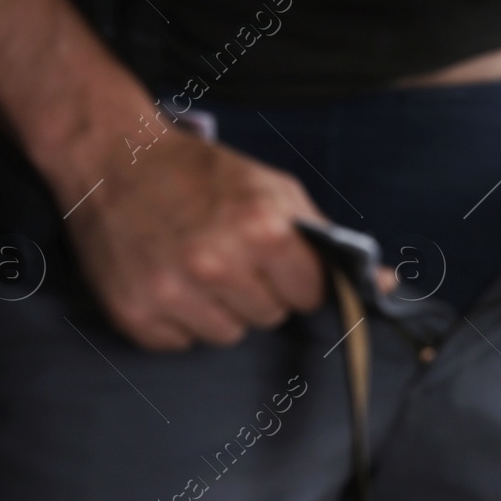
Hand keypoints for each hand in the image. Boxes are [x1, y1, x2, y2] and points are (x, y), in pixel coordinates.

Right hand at [60, 127, 394, 351]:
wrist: (110, 158)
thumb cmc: (200, 174)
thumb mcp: (273, 190)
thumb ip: (328, 240)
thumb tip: (389, 286)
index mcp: (260, 229)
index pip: (309, 296)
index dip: (295, 279)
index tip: (273, 260)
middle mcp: (217, 264)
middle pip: (270, 318)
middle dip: (257, 292)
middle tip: (226, 255)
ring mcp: (172, 292)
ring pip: (229, 336)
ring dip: (219, 309)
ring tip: (194, 266)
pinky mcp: (135, 315)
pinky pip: (182, 343)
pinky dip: (178, 319)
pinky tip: (165, 280)